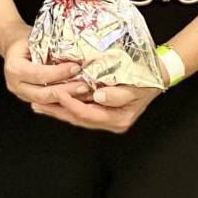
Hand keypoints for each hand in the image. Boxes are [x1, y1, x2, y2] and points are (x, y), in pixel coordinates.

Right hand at [0, 37, 90, 110]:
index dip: (59, 73)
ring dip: (65, 98)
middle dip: (65, 91)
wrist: (13, 46)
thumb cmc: (25, 40)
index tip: (76, 67)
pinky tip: (74, 97)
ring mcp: (20, 94)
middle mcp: (15, 84)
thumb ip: (50, 51)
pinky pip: (45, 103)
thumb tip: (75, 58)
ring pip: (45, 102)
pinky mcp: (28, 98)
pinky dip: (60, 101)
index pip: (39, 74)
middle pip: (42, 94)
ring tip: (82, 93)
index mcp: (14, 68)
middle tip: (83, 86)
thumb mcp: (36, 40)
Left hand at [36, 81, 162, 133]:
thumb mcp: (136, 86)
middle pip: (78, 119)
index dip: (69, 104)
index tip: (56, 92)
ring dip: (58, 110)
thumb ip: (118, 94)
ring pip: (77, 117)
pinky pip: (81, 111)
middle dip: (57, 111)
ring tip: (38, 104)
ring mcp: (106, 119)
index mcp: (118, 119)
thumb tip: (99, 97)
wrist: (159, 74)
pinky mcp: (103, 111)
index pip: (87, 114)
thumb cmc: (147, 78)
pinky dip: (67, 106)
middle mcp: (111, 122)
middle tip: (37, 103)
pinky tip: (54, 101)